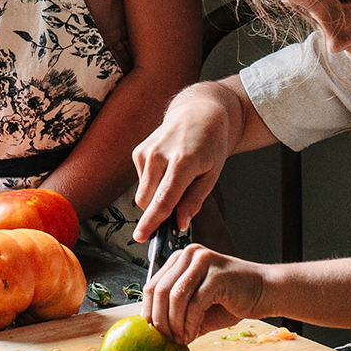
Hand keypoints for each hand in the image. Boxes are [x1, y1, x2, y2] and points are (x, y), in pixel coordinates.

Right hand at [130, 85, 233, 242]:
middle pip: (147, 201)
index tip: (141, 237)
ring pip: (142, 193)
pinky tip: (167, 171)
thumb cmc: (210, 145)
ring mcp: (146, 151)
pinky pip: (141, 181)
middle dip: (158, 213)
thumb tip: (179, 224)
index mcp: (183, 162)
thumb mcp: (212, 174)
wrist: (199, 113)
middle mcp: (159, 155)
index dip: (152, 222)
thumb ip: (194, 201)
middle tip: (177, 210)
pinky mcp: (138, 151)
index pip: (163, 199)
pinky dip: (153, 184)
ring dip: (156, 198)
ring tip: (177, 181)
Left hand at [142, 244, 268, 344]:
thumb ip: (176, 314)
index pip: (152, 284)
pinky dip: (189, 324)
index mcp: (180, 259)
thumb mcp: (196, 307)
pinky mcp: (217, 275)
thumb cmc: (231, 299)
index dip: (149, 311)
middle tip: (166, 339)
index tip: (154, 333)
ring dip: (174, 324)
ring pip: (175, 297)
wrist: (264, 292)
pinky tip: (192, 335)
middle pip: (159, 290)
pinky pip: (194, 303)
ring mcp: (203, 262)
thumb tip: (155, 334)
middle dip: (160, 320)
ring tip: (180, 339)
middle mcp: (189, 255)